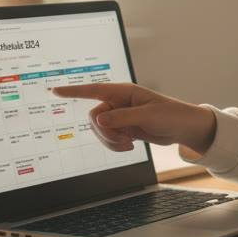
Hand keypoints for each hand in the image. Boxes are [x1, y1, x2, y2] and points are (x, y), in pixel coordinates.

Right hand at [51, 83, 216, 153]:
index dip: (74, 91)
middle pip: (94, 117)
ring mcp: (119, 117)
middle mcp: (118, 103)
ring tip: (129, 144)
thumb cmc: (170, 115)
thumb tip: (99, 121)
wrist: (182, 129)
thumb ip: (122, 118)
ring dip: (111, 141)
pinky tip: (130, 146)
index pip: (94, 90)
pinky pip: (107, 139)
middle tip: (125, 139)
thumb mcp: (148, 116)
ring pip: (99, 130)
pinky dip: (115, 146)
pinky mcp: (122, 129)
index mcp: (124, 92)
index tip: (55, 90)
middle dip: (105, 132)